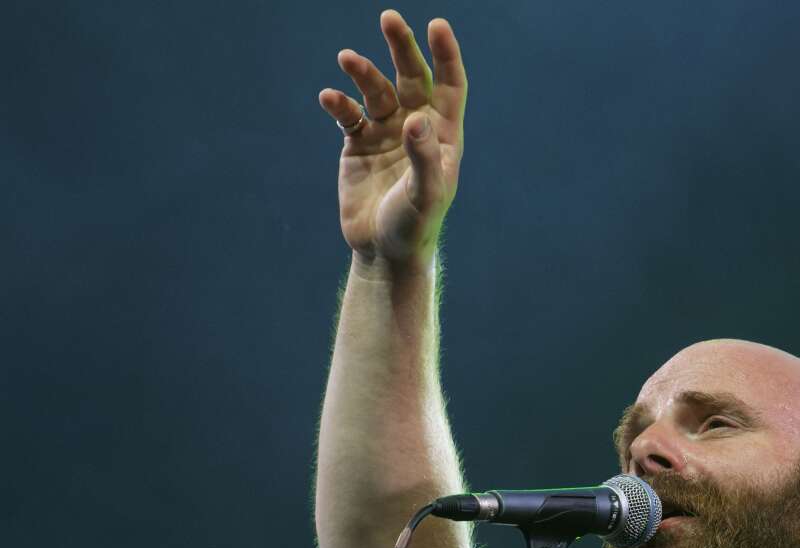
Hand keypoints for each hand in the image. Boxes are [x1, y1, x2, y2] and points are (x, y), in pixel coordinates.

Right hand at [317, 10, 466, 268]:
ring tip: (347, 58)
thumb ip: (423, 156)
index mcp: (443, 135)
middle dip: (401, 47)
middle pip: (411, 77)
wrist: (384, 252)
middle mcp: (416, 127)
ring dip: (363, 72)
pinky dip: (339, 103)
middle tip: (389, 18)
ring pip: (375, 90)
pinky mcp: (357, 145)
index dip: (445, 55)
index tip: (436, 25)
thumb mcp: (424, 194)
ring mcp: (386, 133)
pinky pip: (348, 114)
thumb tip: (416, 118)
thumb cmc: (414, 225)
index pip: (449, 85)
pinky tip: (330, 97)